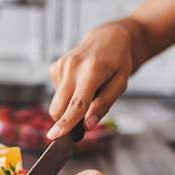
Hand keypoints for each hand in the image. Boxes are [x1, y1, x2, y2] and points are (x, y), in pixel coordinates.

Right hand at [47, 23, 132, 139]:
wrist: (107, 38)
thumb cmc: (117, 62)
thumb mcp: (120, 84)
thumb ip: (104, 105)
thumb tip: (88, 125)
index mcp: (92, 70)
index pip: (77, 103)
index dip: (66, 122)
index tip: (54, 137)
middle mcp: (73, 66)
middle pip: (59, 106)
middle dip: (65, 121)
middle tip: (82, 123)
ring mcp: (61, 65)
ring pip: (57, 102)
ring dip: (69, 106)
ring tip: (88, 91)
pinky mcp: (55, 67)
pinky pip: (57, 93)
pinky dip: (67, 95)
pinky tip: (79, 83)